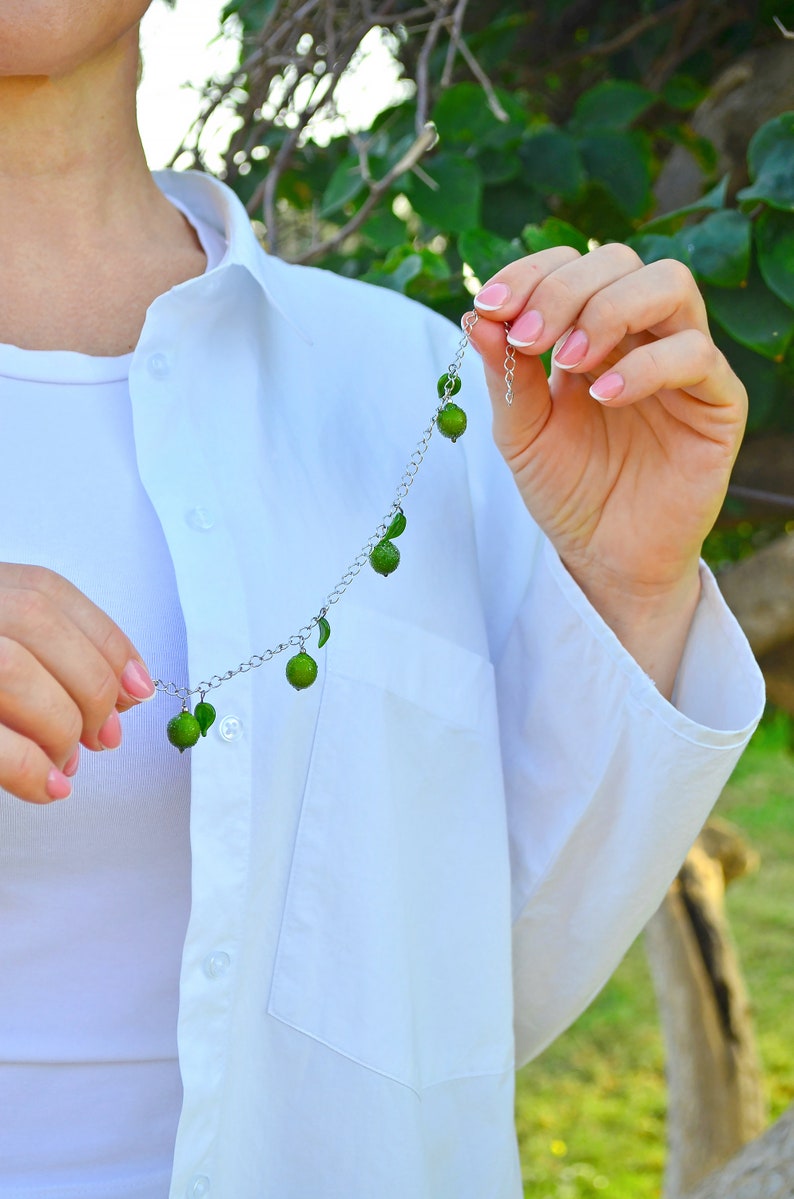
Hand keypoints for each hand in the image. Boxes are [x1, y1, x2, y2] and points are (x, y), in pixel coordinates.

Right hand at [0, 564, 154, 803]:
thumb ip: (43, 655)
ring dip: (58, 725)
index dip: (105, 639)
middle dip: (88, 685)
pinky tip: (48, 786)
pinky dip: (28, 767)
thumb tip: (125, 692)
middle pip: (35, 623)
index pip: (48, 592)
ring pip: (10, 672)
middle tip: (103, 738)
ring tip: (67, 764)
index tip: (137, 688)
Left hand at [467, 245, 747, 692]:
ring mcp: (684, 361)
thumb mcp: (521, 433)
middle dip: (564, 289)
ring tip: (569, 360)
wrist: (605, 556)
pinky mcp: (719, 402)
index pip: (571, 264)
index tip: (491, 306)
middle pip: (619, 259)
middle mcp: (641, 334)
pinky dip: (645, 366)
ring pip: (670, 283)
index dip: (531, 273)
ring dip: (610, 308)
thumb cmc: (568, 490)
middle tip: (528, 338)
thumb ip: (505, 375)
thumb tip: (475, 315)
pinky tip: (603, 396)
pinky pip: (696, 355)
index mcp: (592, 330)